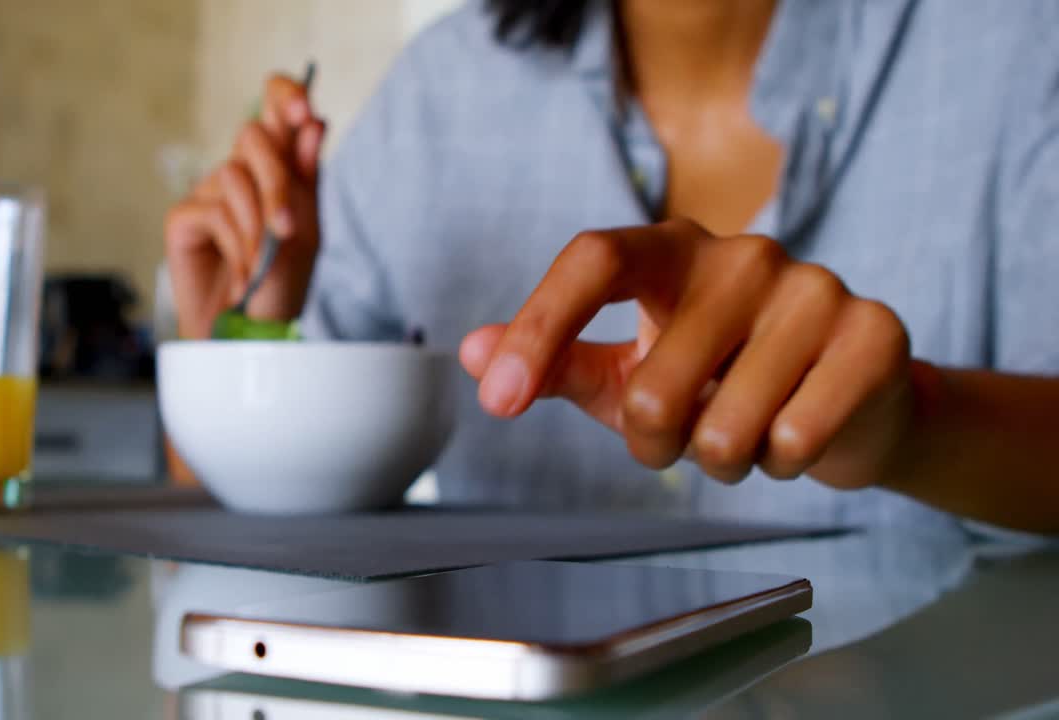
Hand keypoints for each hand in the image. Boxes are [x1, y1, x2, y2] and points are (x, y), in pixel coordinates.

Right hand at [164, 73, 325, 337]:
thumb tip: (316, 123)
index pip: (276, 107)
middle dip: (278, 182)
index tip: (305, 109)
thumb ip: (307, 178)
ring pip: (235, 176)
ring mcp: (210, 193)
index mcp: (278, 167)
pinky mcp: (184, 218)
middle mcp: (242, 173)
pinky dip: (237, 247)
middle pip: (253, 135)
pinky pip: (214, 211)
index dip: (286, 96)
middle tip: (288, 229)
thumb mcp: (307, 231)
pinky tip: (242, 276)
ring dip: (258, 227)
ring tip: (262, 266)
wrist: (251, 336)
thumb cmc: (280, 284)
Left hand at [460, 219, 920, 489]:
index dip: (539, 327)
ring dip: (723, 461)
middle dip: (654, 446)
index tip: (497, 399)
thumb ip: (555, 360)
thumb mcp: (628, 370)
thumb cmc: (719, 379)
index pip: (593, 259)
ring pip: (725, 431)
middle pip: (654, 388)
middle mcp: (743, 255)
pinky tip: (798, 433)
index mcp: (673, 250)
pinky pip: (794, 442)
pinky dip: (783, 465)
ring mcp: (815, 288)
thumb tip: (469, 352)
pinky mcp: (873, 334)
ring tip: (749, 429)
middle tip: (683, 436)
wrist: (849, 400)